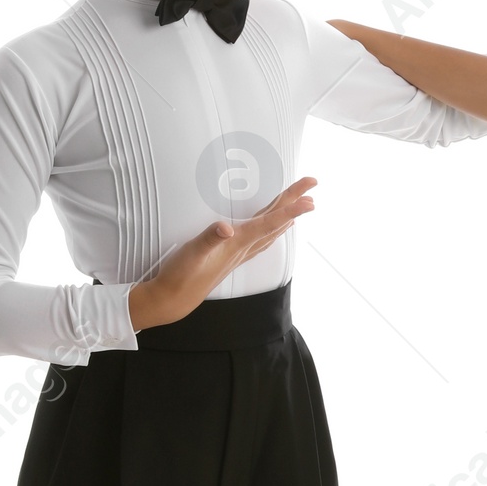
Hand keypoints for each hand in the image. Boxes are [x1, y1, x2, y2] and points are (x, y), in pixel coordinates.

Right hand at [129, 177, 316, 329]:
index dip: (291, 209)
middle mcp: (244, 248)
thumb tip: (226, 228)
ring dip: (287, 215)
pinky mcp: (232, 257)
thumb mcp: (192, 253)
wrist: (174, 299)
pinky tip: (272, 230)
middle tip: (312, 186)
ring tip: (301, 204)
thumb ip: (209, 239)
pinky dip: (271, 229)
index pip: (270, 222)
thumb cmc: (182, 276)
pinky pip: (260, 239)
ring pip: (271, 230)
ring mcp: (239, 253)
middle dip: (294, 202)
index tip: (310, 200)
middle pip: (276, 221)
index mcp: (238, 243)